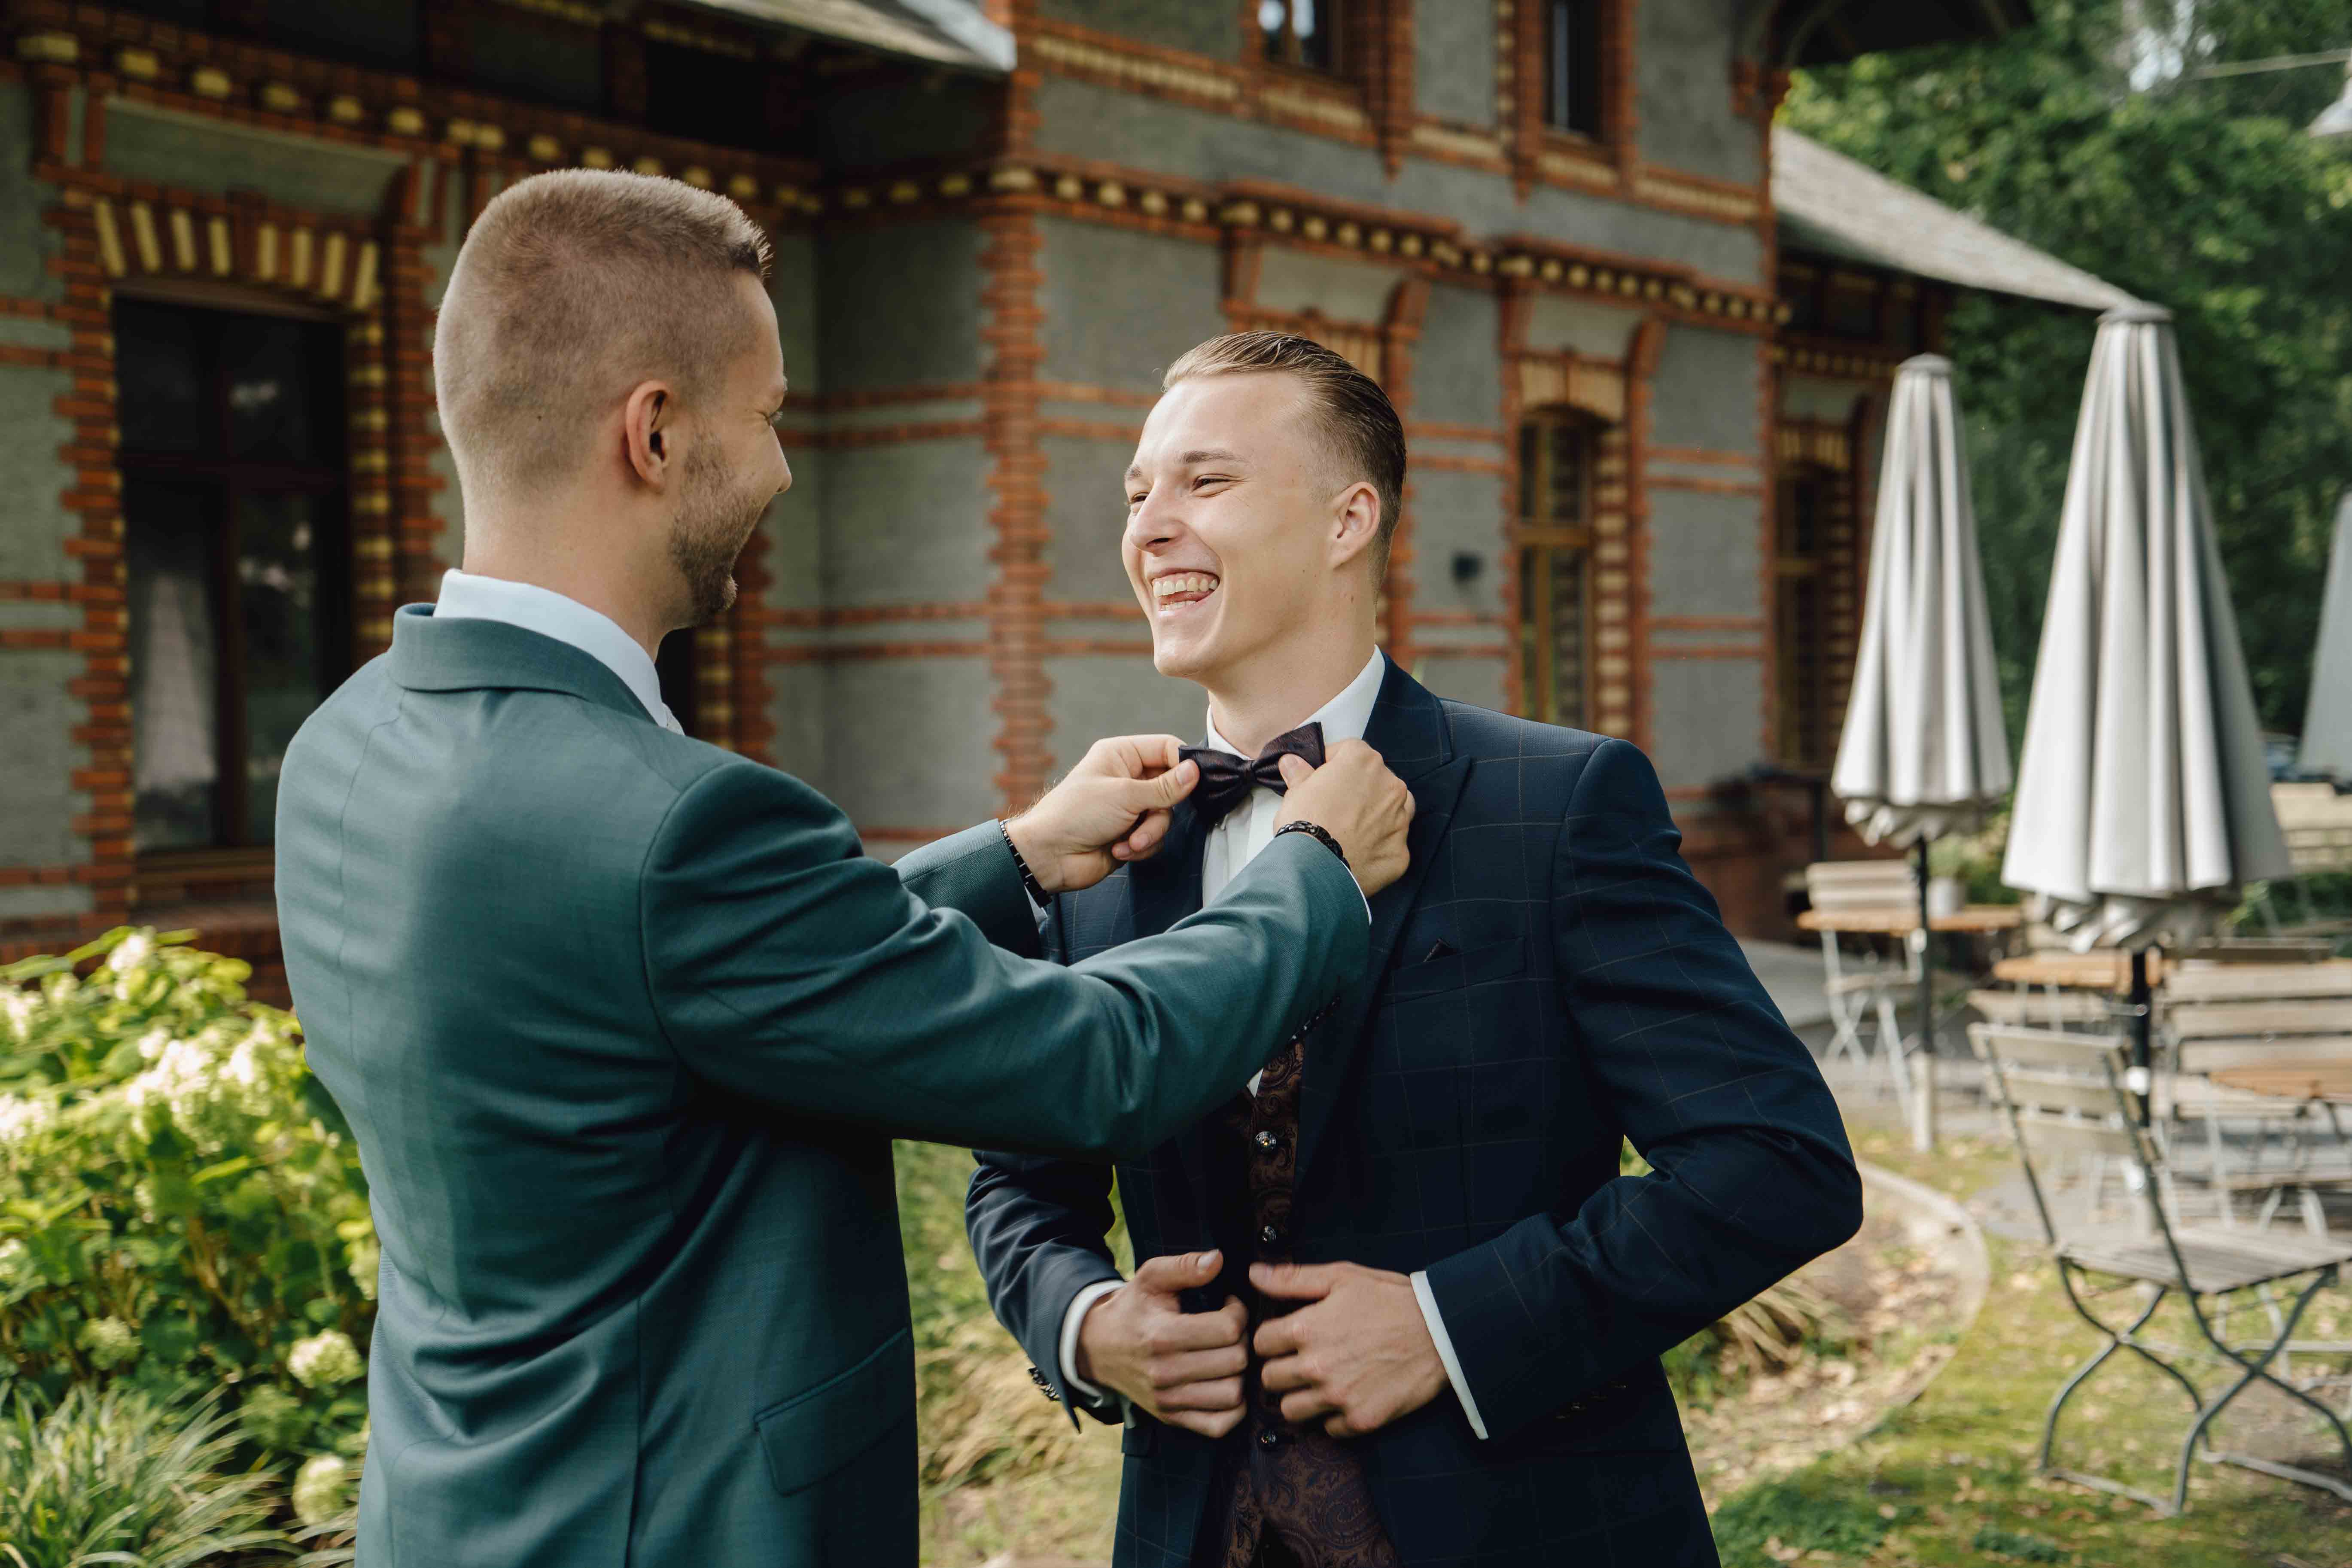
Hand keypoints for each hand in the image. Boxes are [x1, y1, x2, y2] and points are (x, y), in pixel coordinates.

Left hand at [1006, 736, 1198, 894]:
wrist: (1049, 856)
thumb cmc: (1076, 814)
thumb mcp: (1124, 795)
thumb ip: (1165, 787)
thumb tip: (1195, 771)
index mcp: (1121, 754)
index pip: (1166, 748)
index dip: (1183, 764)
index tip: (1195, 782)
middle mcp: (1127, 777)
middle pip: (1171, 786)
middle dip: (1160, 809)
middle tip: (1148, 817)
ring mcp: (1129, 806)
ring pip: (1164, 816)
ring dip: (1149, 832)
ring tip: (1129, 841)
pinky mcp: (1130, 832)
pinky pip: (1154, 836)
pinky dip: (1141, 846)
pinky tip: (1119, 850)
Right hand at [1075, 1251, 1249, 1438]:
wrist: (1098, 1346)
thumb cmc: (1132, 1308)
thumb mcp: (1151, 1277)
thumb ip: (1184, 1266)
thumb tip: (1218, 1259)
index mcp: (1162, 1335)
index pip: (1227, 1330)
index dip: (1238, 1312)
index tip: (1229, 1305)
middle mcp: (1165, 1373)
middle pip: (1235, 1361)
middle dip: (1243, 1339)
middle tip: (1231, 1329)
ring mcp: (1168, 1401)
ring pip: (1233, 1395)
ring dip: (1240, 1373)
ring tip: (1228, 1354)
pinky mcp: (1171, 1418)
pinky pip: (1219, 1425)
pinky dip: (1233, 1408)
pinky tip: (1225, 1382)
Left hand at [1251, 1261, 1446, 1439]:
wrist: (1442, 1332)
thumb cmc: (1391, 1300)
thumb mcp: (1342, 1277)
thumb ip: (1293, 1279)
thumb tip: (1253, 1273)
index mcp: (1306, 1328)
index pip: (1260, 1343)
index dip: (1272, 1338)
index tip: (1287, 1337)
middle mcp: (1316, 1367)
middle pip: (1269, 1379)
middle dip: (1281, 1368)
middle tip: (1301, 1360)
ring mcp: (1337, 1398)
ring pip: (1290, 1410)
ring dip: (1300, 1397)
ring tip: (1319, 1383)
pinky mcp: (1359, 1420)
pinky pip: (1327, 1429)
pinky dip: (1333, 1417)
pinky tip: (1347, 1397)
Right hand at [1274, 740, 1413, 895]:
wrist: (1316, 867)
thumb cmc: (1306, 824)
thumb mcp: (1295, 792)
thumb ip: (1299, 774)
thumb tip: (1292, 763)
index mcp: (1364, 761)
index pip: (1351, 750)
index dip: (1333, 762)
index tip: (1321, 775)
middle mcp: (1390, 785)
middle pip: (1375, 779)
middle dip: (1357, 788)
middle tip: (1333, 806)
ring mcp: (1400, 819)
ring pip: (1392, 808)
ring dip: (1376, 813)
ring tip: (1350, 828)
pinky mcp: (1401, 850)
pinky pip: (1391, 843)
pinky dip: (1377, 846)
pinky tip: (1356, 853)